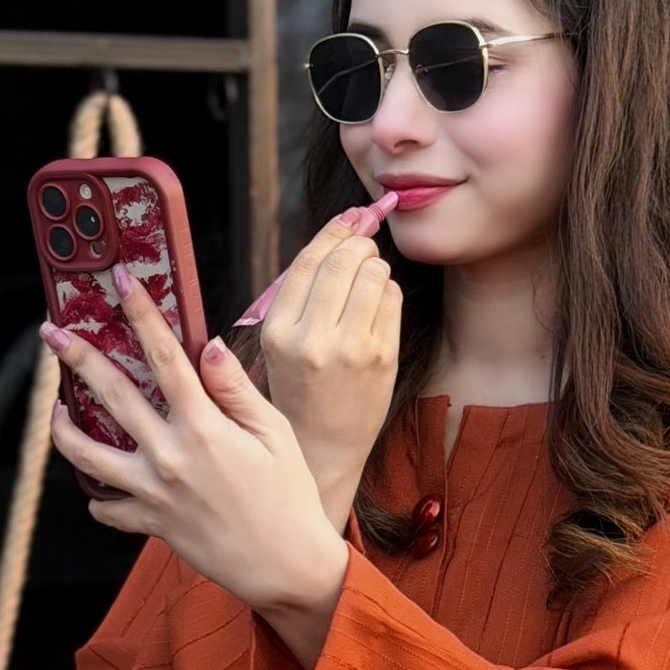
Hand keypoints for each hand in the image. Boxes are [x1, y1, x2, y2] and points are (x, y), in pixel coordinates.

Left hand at [44, 269, 350, 667]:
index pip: (163, 356)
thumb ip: (235, 388)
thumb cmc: (288, 495)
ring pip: (88, 455)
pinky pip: (108, 510)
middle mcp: (170, 455)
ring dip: (64, 429)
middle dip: (77, 357)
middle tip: (51, 333)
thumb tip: (206, 346)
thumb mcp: (274, 432)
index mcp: (203, 425)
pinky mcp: (151, 525)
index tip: (119, 283)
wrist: (286, 566)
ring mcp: (154, 493)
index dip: (140, 313)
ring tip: (55, 410)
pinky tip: (96, 484)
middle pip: (111, 394)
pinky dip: (98, 498)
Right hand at [255, 211, 400, 531]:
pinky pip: (392, 297)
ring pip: (373, 272)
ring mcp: (349, 349)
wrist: (323, 447)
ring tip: (368, 284)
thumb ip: (304, 290)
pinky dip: (388, 293)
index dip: (332, 233)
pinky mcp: (381, 357)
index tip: (348, 222)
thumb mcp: (282, 342)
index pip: (307, 261)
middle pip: (344, 258)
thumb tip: (345, 223)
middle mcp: (310, 339)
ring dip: (375, 268)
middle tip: (363, 251)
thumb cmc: (302, 388)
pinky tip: (377, 310)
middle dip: (359, 245)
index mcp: (277, 332)